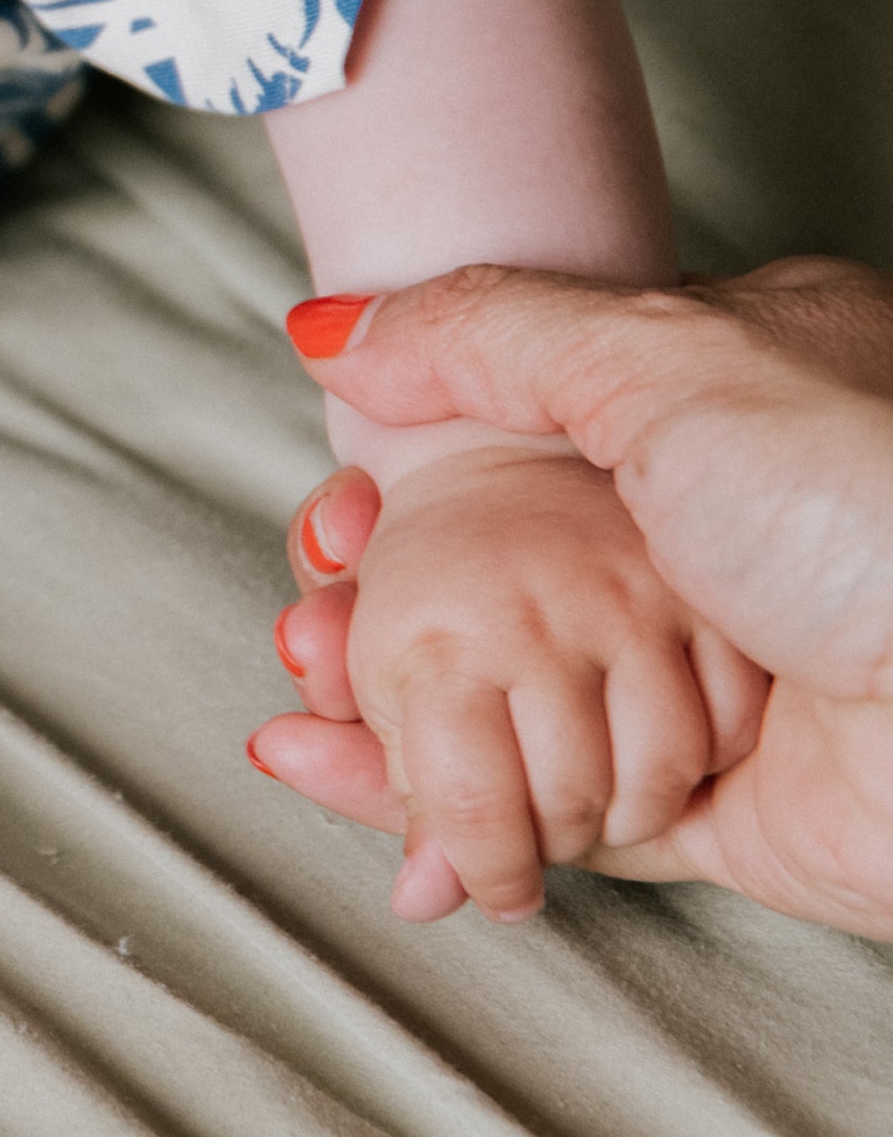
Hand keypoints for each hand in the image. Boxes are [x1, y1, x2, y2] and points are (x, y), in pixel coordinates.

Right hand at [254, 261, 892, 934]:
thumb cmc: (876, 497)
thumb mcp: (663, 355)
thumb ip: (492, 333)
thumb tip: (339, 328)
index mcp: (728, 401)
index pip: (532, 421)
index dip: (417, 457)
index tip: (341, 494)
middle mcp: (725, 537)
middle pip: (506, 566)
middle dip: (382, 591)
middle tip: (307, 605)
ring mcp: (718, 674)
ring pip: (515, 696)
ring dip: (390, 699)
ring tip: (301, 691)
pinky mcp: (717, 809)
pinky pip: (548, 807)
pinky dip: (432, 799)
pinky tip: (335, 768)